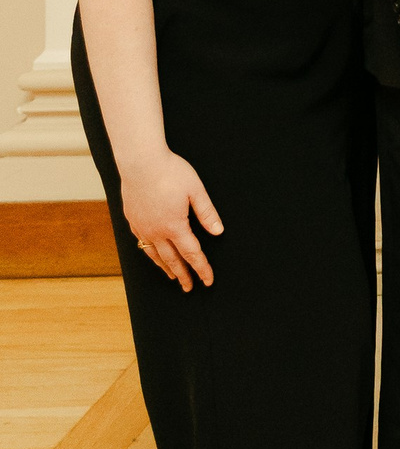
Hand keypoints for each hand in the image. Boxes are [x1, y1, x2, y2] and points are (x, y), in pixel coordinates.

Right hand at [121, 149, 222, 290]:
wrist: (140, 161)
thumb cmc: (170, 171)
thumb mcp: (196, 190)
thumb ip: (207, 213)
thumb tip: (218, 232)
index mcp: (175, 226)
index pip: (192, 253)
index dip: (201, 268)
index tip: (208, 280)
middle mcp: (156, 231)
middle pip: (172, 259)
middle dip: (182, 275)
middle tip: (189, 287)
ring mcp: (141, 226)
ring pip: (154, 254)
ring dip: (165, 267)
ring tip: (172, 276)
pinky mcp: (132, 219)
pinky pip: (141, 242)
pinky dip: (149, 252)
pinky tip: (152, 252)